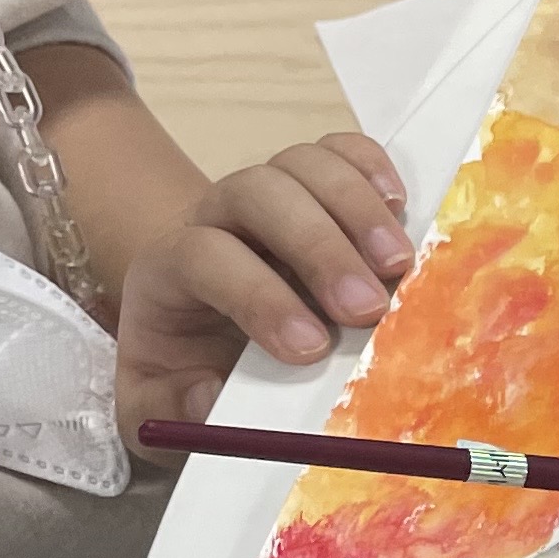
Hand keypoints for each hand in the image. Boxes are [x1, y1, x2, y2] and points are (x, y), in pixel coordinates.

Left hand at [112, 136, 415, 447]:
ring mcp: (269, 195)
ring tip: (401, 267)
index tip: (311, 350)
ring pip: (302, 163)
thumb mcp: (156, 405)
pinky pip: (339, 149)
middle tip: (371, 308)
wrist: (200, 333)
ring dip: (358, 209)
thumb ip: (169, 408)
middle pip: (257, 192)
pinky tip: (402, 210)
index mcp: (168, 270)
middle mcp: (216, 217)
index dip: (259, 296)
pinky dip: (374, 168)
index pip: (204, 256)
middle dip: (319, 246)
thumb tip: (210, 395)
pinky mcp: (313, 188)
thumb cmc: (185, 371)